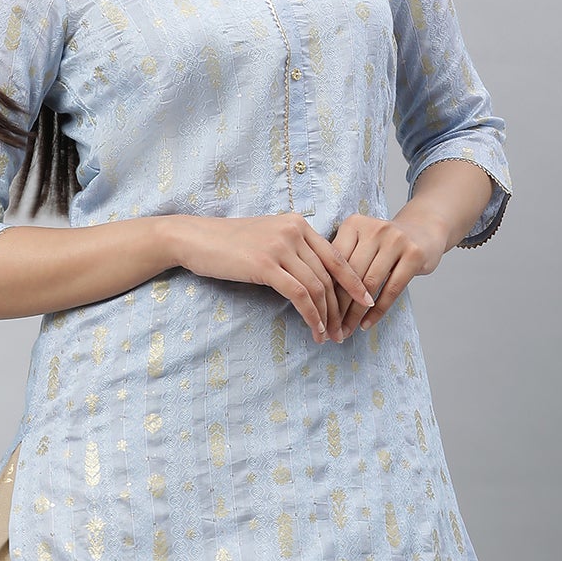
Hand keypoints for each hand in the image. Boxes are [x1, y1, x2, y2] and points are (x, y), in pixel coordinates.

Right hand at [166, 212, 375, 340]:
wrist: (195, 238)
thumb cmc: (228, 244)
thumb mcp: (267, 239)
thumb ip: (292, 251)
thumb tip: (313, 277)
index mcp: (298, 224)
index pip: (336, 256)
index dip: (354, 282)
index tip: (366, 301)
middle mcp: (294, 231)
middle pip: (330, 275)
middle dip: (341, 306)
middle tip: (345, 330)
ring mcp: (280, 246)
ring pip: (317, 286)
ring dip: (327, 316)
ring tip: (330, 336)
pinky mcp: (265, 264)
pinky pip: (299, 294)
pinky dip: (311, 314)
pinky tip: (315, 329)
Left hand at [324, 209, 449, 338]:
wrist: (423, 231)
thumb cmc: (383, 245)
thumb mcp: (359, 244)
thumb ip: (340, 262)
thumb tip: (314, 297)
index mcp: (354, 224)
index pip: (334, 262)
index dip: (325, 290)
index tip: (318, 314)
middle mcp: (374, 228)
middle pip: (350, 274)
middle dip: (338, 306)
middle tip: (330, 329)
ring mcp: (396, 239)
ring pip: (369, 284)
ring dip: (355, 313)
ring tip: (346, 331)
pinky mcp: (414, 254)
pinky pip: (391, 289)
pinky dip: (377, 311)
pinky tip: (366, 324)